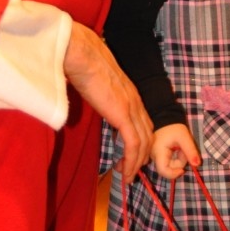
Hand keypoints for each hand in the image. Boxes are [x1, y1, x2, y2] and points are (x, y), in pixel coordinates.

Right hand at [64, 22, 152, 182]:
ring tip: (127, 176)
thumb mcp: (95, 80)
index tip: (130, 154)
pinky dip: (132, 161)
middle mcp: (135, 101)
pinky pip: (133, 144)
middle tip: (129, 170)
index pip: (143, 122)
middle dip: (141, 155)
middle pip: (148, 134)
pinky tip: (126, 172)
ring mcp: (131, 108)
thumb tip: (89, 94)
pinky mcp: (123, 115)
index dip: (140, 141)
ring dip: (137, 163)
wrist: (81, 53)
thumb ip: (99, 91)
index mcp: (129, 92)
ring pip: (144, 143)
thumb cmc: (82, 62)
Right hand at [150, 123, 200, 179]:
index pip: (163, 171)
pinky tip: (176, 148)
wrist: (165, 117)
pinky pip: (168, 161)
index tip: (183, 170)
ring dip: (178, 159)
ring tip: (180, 147)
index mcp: (158, 152)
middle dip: (180, 162)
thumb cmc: (173, 127)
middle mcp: (154, 156)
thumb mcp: (184, 137)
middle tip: (183, 150)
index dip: (174, 174)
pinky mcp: (158, 155)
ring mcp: (155, 156)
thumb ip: (191, 151)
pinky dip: (175, 157)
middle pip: (168, 168)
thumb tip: (197, 165)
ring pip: (169, 165)